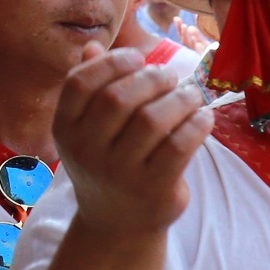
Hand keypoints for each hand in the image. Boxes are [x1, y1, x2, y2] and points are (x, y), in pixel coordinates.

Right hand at [52, 42, 210, 236]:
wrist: (117, 225)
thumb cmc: (108, 164)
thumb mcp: (88, 131)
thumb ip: (91, 89)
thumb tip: (94, 45)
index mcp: (65, 130)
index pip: (80, 84)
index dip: (112, 63)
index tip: (138, 58)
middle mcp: (87, 151)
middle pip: (118, 98)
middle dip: (151, 79)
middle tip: (170, 77)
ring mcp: (119, 172)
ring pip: (152, 119)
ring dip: (179, 98)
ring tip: (191, 95)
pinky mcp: (153, 188)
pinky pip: (179, 145)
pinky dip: (197, 124)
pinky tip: (204, 117)